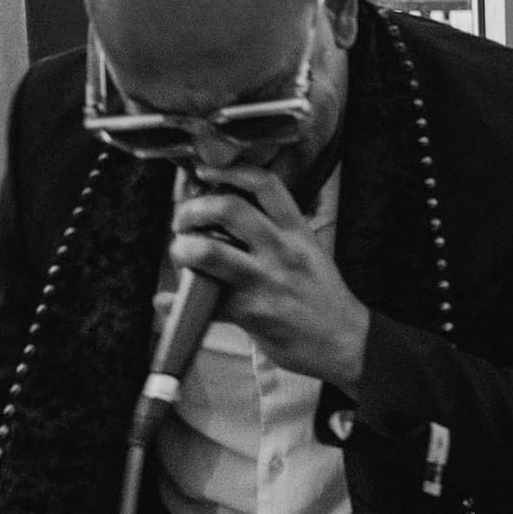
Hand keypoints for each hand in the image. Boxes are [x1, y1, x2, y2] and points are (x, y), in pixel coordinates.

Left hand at [169, 166, 370, 391]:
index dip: (230, 171)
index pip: (266, 186)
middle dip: (193, 210)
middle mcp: (282, 251)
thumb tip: (235, 220)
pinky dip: (176, 302)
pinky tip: (168, 301)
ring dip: (182, 249)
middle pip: (228, 209)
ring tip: (181, 253)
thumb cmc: (323, 298)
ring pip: (210, 251)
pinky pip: (202, 302)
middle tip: (183, 220)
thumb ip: (279, 235)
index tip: (207, 172)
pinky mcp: (251, 313)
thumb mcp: (311, 254)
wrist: (344, 341)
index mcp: (297, 233)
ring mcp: (265, 281)